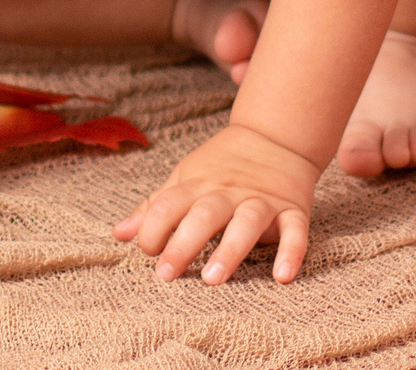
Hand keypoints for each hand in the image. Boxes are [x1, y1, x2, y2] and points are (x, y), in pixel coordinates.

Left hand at [113, 123, 318, 284]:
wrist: (275, 136)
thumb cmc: (222, 166)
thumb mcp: (185, 178)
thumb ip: (155, 208)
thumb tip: (119, 234)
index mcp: (199, 184)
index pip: (169, 203)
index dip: (153, 227)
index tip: (147, 252)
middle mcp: (229, 192)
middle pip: (205, 214)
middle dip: (184, 243)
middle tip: (166, 274)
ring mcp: (262, 200)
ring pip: (247, 223)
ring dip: (230, 250)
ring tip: (213, 278)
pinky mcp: (293, 210)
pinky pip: (296, 231)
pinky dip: (291, 252)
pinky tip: (282, 277)